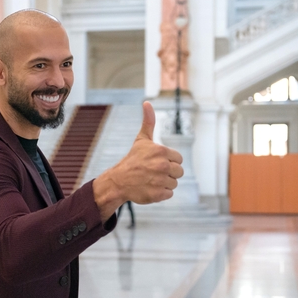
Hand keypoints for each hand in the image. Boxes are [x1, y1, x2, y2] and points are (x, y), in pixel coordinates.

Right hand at [93, 101, 183, 219]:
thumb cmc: (132, 159)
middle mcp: (162, 166)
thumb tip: (147, 102)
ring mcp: (160, 181)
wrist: (118, 181)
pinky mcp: (158, 194)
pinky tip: (150, 188)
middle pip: (179, 172)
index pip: (178, 159)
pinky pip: (169, 194)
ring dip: (165, 183)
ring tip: (151, 180)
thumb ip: (148, 122)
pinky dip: (161, 193)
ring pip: (174, 183)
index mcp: (161, 151)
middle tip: (154, 172)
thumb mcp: (141, 140)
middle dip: (168, 173)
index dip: (169, 161)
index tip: (156, 162)